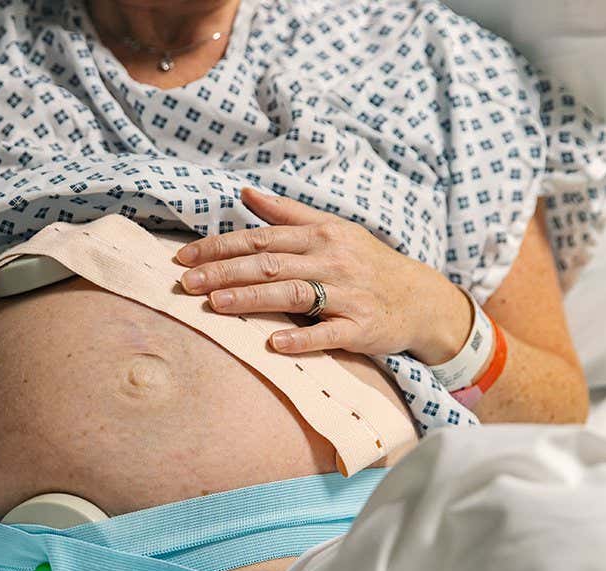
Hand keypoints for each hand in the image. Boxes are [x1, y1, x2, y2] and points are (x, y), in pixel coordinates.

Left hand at [175, 187, 470, 359]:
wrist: (421, 299)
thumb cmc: (368, 263)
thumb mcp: (334, 230)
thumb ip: (288, 214)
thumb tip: (246, 192)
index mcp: (321, 236)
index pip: (261, 237)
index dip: (221, 247)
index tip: (184, 257)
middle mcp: (333, 261)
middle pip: (270, 264)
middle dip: (225, 272)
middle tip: (187, 282)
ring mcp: (348, 295)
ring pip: (293, 294)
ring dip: (252, 299)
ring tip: (215, 304)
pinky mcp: (362, 328)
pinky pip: (328, 335)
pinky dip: (301, 339)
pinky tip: (273, 343)